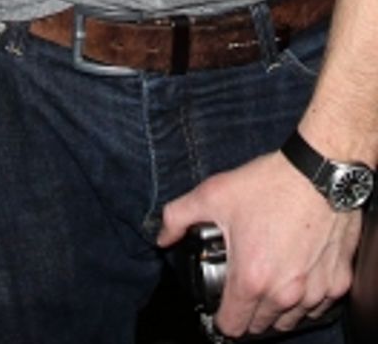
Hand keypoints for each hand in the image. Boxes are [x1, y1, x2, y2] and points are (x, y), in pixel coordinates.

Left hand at [158, 150, 358, 335]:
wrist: (318, 172)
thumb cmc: (270, 184)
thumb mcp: (213, 194)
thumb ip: (178, 217)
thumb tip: (163, 238)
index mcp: (252, 278)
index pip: (233, 327)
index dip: (222, 318)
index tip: (221, 304)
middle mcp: (285, 293)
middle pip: (261, 326)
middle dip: (248, 311)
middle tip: (244, 283)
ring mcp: (315, 291)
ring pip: (290, 320)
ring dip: (277, 308)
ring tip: (268, 277)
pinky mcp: (337, 283)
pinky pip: (318, 306)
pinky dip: (306, 298)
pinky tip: (295, 272)